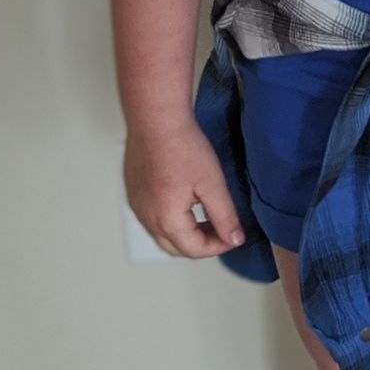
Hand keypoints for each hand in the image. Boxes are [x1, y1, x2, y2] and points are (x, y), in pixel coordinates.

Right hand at [124, 121, 246, 257]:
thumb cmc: (183, 147)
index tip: (235, 235)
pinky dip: (171, 220)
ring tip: (207, 217)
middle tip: (222, 230)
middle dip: (201, 244)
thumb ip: (225, 216)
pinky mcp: (134, 192)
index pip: (194, 250)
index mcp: (165, 220)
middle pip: (176, 248)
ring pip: (162, 234)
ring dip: (185, 233)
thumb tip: (234, 239)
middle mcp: (146, 218)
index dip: (219, 246)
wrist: (156, 119)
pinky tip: (186, 202)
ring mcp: (137, 206)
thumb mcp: (213, 184)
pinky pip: (152, 217)